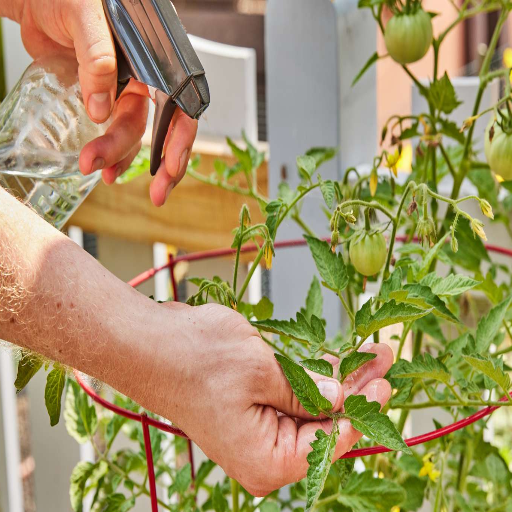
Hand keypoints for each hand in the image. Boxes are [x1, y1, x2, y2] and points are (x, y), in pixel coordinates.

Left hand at [16, 0, 196, 205]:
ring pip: (132, 131)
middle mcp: (143, 75)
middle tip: (136, 184)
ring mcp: (122, 88)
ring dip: (120, 157)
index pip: (180, 101)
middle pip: (156, 125)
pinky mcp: (101, 97)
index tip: (171, 166)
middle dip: (148, 157)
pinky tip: (100, 163)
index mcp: (153, 55)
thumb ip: (97, 58)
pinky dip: (108, 149)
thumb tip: (101, 109)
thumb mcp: (84, 14)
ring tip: (100, 172)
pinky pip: (111, 129)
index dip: (179, 136)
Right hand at [133, 302, 392, 496]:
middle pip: (323, 422)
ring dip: (337, 378)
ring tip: (368, 353)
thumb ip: (307, 389)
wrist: (148, 342)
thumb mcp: (262, 370)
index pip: (331, 440)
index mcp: (267, 460)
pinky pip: (290, 393)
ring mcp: (255, 428)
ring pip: (309, 405)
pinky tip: (334, 357)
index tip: (386, 382)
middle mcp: (263, 451)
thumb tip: (341, 398)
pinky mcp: (249, 405)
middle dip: (356, 389)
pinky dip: (312, 374)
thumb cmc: (194, 358)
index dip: (363, 409)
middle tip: (383, 358)